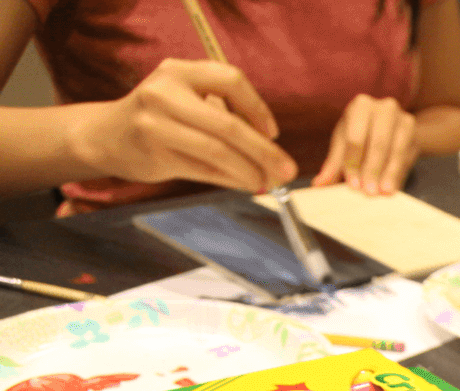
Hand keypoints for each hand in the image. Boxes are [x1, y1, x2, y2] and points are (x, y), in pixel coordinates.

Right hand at [69, 59, 293, 192]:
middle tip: (288, 170)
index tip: (273, 132)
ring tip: (267, 181)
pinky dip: (232, 180)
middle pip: (229, 124)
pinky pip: (205, 171)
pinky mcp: (155, 155)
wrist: (105, 135)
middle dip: (265, 151)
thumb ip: (223, 112)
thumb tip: (273, 152)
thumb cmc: (158, 117)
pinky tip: (245, 184)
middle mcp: (164, 93)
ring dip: (250, 170)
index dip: (258, 108)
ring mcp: (156, 124)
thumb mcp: (184, 98)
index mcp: (178, 71)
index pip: (231, 80)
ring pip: (218, 151)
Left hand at [312, 94, 417, 194]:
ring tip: (382, 192)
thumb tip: (319, 184)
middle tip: (368, 192)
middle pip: (377, 142)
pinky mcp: (414, 130)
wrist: (395, 128)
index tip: (352, 184)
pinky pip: (406, 155)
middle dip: (371, 169)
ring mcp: (402, 117)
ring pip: (395, 150)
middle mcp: (383, 107)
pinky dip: (398, 173)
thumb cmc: (364, 134)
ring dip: (387, 173)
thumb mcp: (346, 144)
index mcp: (360, 105)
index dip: (353, 162)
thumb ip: (335, 164)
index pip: (355, 137)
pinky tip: (392, 187)